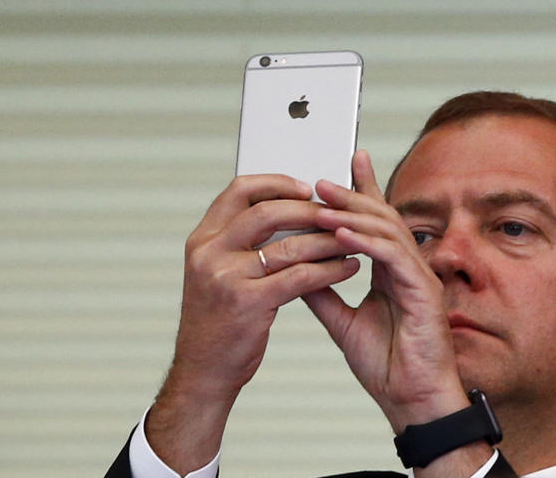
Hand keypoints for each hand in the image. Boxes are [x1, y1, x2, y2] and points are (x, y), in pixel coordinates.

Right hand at [147, 174, 359, 472]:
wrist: (203, 372)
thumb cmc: (218, 321)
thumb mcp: (217, 273)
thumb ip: (241, 243)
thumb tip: (290, 213)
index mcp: (202, 240)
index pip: (238, 191)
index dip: (275, 183)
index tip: (306, 187)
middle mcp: (209, 253)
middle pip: (267, 211)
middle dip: (309, 210)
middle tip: (338, 213)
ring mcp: (227, 278)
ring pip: (289, 246)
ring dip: (328, 241)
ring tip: (354, 240)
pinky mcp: (248, 304)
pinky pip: (299, 278)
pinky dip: (329, 270)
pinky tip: (348, 268)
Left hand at [303, 151, 468, 433]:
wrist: (412, 402)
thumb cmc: (388, 366)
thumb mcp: (343, 323)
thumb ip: (322, 292)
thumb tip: (294, 265)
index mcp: (391, 272)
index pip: (375, 222)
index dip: (361, 191)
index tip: (340, 167)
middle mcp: (408, 268)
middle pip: (382, 217)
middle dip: (351, 195)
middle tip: (320, 181)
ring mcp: (419, 277)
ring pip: (388, 230)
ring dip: (354, 215)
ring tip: (322, 204)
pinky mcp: (424, 292)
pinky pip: (394, 257)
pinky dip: (368, 242)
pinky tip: (342, 234)